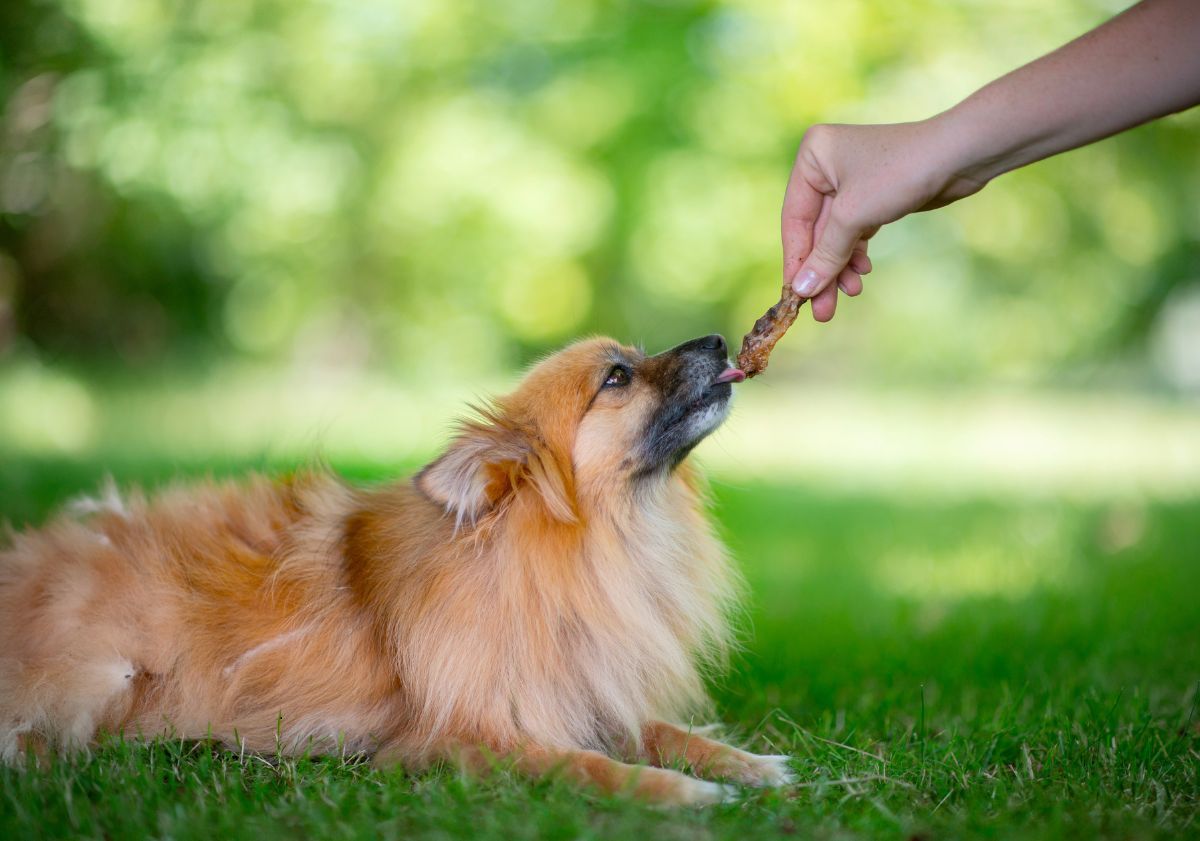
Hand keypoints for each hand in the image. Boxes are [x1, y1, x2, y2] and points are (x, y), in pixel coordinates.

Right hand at [781, 119, 987, 320]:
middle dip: (823, 269)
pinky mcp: (873, 195)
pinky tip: (862, 272)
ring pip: (836, 235)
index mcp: (812, 158)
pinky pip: (854, 232)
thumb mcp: (854, 217)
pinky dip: (856, 253)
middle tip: (821, 309)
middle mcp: (827, 167)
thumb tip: (800, 291)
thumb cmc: (900, 174)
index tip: (795, 296)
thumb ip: (825, 255)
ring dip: (841, 266)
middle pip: (816, 231)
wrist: (960, 157)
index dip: (796, 260)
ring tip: (851, 292)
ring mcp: (851, 181)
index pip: (794, 218)